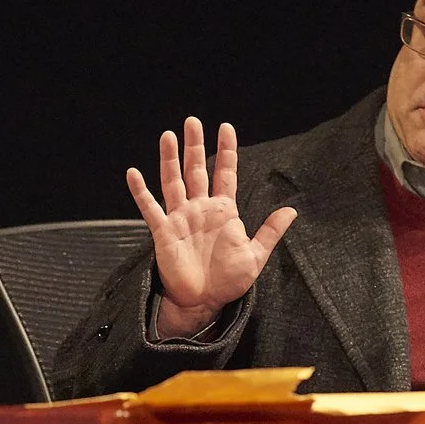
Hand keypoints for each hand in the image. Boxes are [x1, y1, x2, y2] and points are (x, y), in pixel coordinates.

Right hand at [125, 116, 296, 338]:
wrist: (203, 302)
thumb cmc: (228, 281)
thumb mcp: (255, 256)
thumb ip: (270, 231)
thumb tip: (291, 210)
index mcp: (223, 211)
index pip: (225, 173)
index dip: (226, 150)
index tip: (226, 127)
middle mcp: (200, 209)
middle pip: (196, 169)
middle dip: (194, 145)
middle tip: (193, 120)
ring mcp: (180, 218)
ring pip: (173, 181)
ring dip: (170, 159)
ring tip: (168, 135)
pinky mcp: (163, 231)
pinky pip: (150, 208)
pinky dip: (141, 191)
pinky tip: (133, 173)